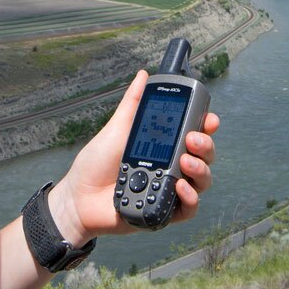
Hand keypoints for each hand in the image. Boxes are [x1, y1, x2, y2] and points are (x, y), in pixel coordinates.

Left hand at [47, 70, 219, 246]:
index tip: (209, 119)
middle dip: (205, 145)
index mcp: (164, 146)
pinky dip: (190, 197)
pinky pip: (189, 209)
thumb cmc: (96, 165)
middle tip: (192, 139)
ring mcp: (170, 190)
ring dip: (200, 169)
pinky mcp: (165, 212)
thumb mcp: (116, 129)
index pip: (194, 134)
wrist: (79, 197)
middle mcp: (172, 167)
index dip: (206, 126)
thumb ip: (133, 104)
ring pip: (202, 181)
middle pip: (204, 156)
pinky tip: (180, 187)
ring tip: (184, 162)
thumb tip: (143, 76)